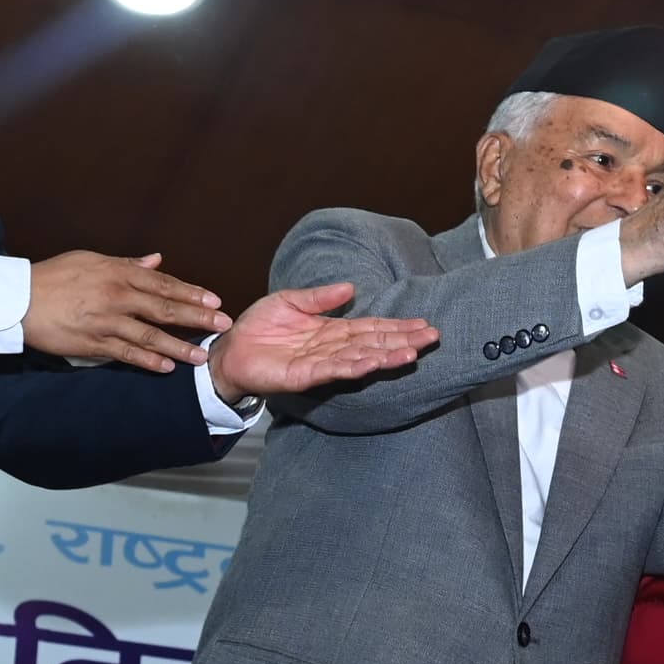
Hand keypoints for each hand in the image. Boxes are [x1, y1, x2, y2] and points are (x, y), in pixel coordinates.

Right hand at [24, 251, 225, 371]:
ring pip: (149, 335)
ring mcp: (105, 321)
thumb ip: (127, 263)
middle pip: (164, 307)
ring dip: (178, 345)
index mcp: (118, 272)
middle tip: (222, 324)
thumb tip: (156, 260)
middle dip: (197, 317)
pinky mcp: (92, 344)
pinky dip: (147, 361)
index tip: (215, 300)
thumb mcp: (91, 260)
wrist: (19, 298)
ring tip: (201, 356)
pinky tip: (167, 367)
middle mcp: (116, 296)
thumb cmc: (54, 276)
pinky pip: (126, 354)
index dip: (192, 292)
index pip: (163, 283)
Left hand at [203, 282, 438, 403]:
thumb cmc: (259, 327)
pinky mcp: (304, 376)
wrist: (230, 350)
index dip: (397, 326)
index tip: (423, 324)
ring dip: (386, 356)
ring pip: (360, 358)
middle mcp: (332, 348)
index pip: (371, 327)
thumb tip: (351, 287)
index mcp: (332, 330)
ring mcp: (321, 363)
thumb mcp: (291, 301)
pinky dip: (355, 366)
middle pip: (374, 343)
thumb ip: (321, 298)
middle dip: (403, 340)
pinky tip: (374, 362)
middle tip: (432, 338)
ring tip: (412, 352)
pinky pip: (334, 370)